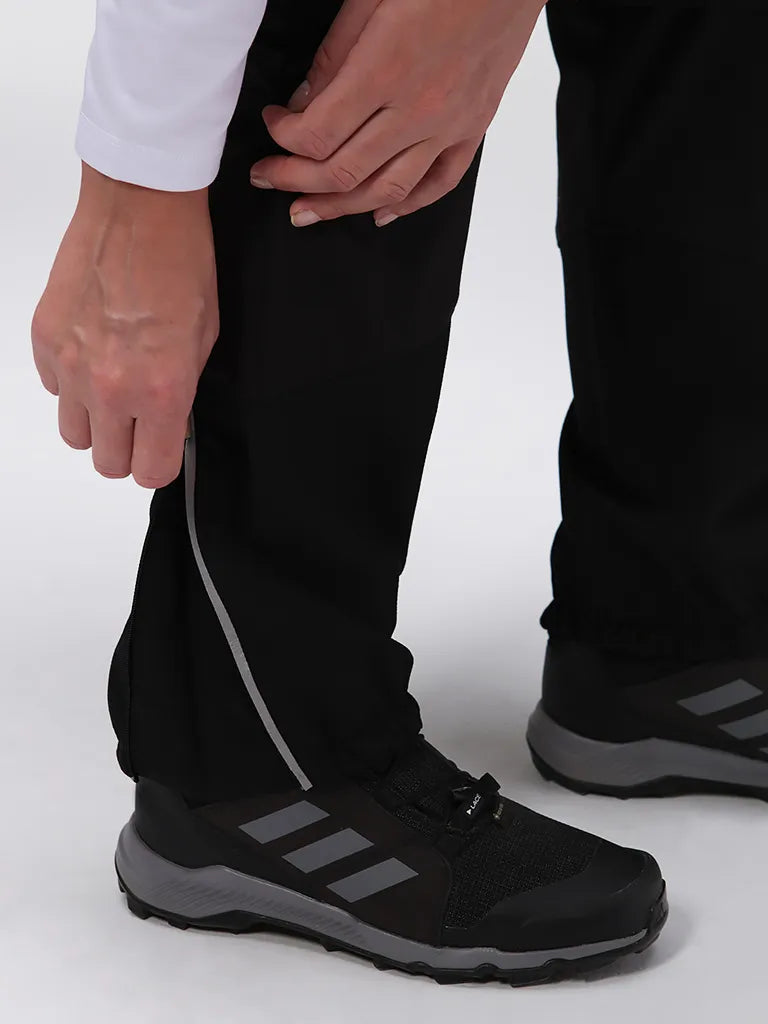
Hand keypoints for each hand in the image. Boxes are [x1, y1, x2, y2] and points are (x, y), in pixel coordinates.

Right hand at [32, 163, 218, 487]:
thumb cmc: (181, 263)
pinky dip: (72, 383)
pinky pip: (54, 389)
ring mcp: (72, 365)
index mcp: (161, 391)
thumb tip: (167, 425)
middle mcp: (112, 387)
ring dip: (96, 423)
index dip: (159, 464)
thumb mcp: (204, 341)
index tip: (162, 451)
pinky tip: (94, 352)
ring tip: (115, 390)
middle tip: (140, 423)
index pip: (151, 471)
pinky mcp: (44, 340)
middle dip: (127, 449)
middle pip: (108, 463)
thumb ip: (182, 394)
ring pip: (75, 434)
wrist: (140, 207)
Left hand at [249, 0, 544, 226]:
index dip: (284, 137)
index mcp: (386, 69)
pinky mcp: (474, 127)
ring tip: (308, 211)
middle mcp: (418, 109)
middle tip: (269, 177)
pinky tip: (379, 213)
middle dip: (296, 180)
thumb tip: (307, 99)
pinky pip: (439, 183)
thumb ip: (336, 54)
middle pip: (343, 171)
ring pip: (386, 190)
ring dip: (340, 207)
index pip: (318, 133)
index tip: (274, 122)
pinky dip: (407, 204)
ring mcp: (449, 125)